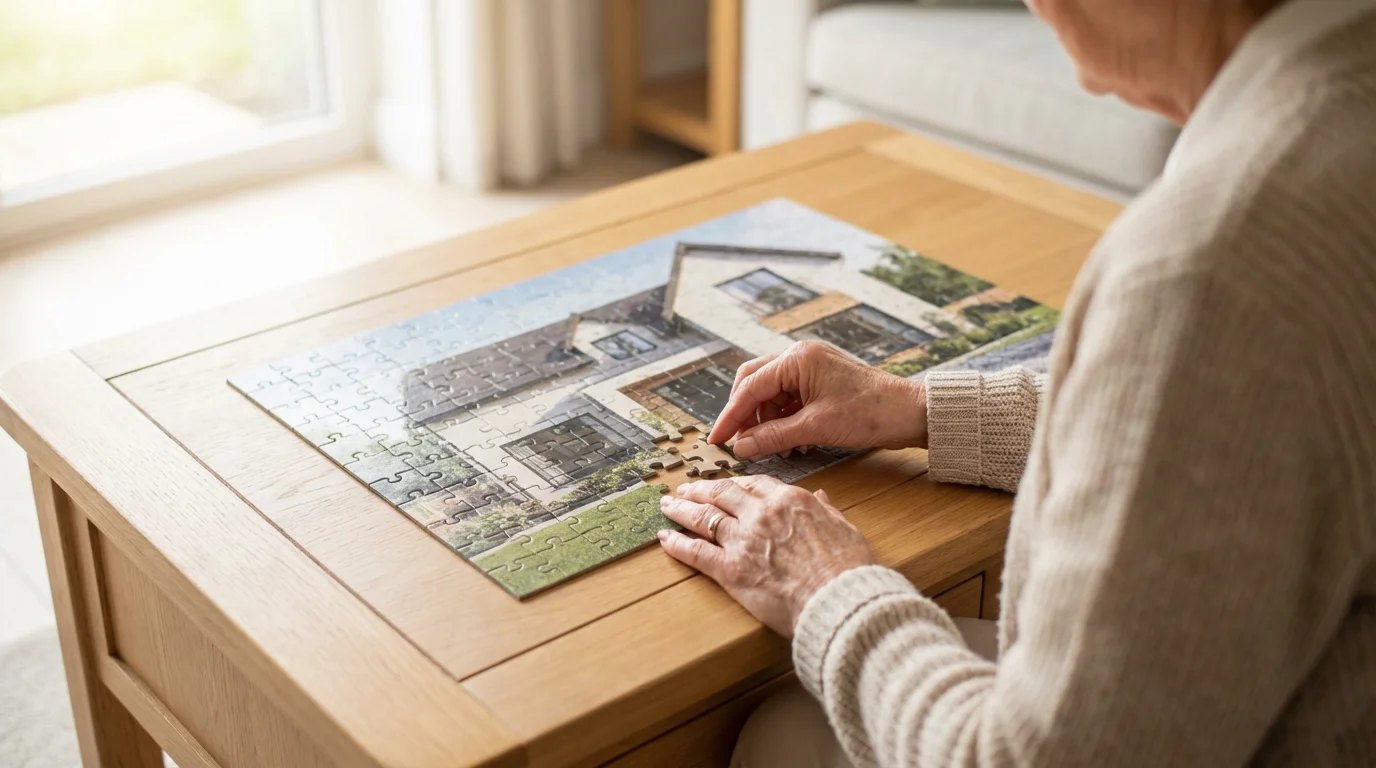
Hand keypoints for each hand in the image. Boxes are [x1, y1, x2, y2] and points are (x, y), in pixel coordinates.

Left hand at [657, 475, 876, 636]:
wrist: (838, 599)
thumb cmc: (848, 568)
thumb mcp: (843, 527)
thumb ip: (826, 510)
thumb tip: (820, 498)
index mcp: (790, 500)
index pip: (754, 484)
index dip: (734, 484)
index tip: (724, 485)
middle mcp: (761, 513)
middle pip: (721, 494)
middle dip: (699, 490)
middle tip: (684, 489)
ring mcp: (743, 540)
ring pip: (703, 517)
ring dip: (681, 510)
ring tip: (667, 506)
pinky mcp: (730, 569)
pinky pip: (696, 552)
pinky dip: (677, 545)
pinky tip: (664, 540)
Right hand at [708, 340, 928, 458]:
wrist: (912, 413)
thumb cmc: (871, 413)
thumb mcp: (816, 428)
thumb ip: (773, 437)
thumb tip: (741, 447)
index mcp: (797, 359)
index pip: (750, 387)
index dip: (730, 416)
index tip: (717, 439)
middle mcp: (800, 357)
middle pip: (755, 384)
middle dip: (746, 415)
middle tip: (738, 442)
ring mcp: (811, 368)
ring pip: (773, 394)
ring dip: (768, 421)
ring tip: (774, 447)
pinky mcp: (821, 382)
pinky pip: (791, 400)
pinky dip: (785, 421)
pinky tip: (793, 443)